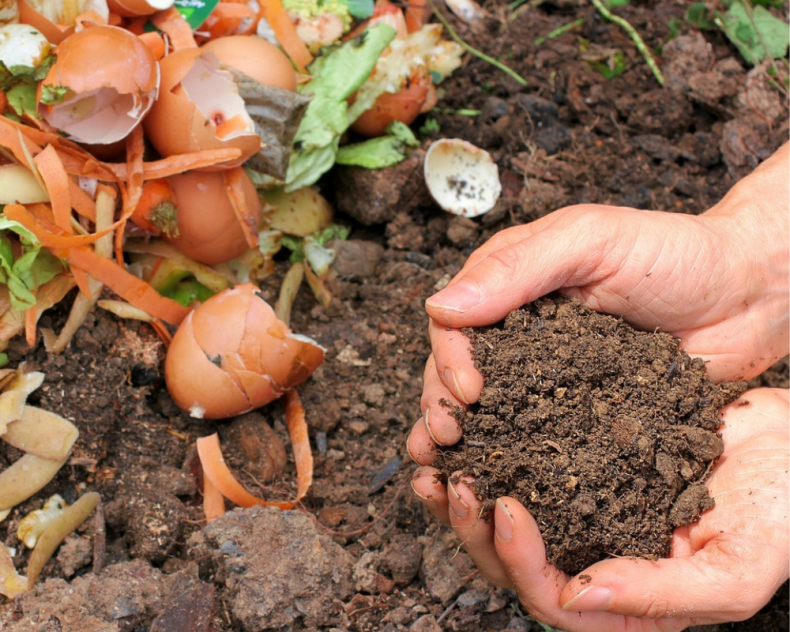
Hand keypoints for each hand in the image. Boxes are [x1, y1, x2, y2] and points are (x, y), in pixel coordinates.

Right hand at [408, 142, 787, 456]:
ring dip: (462, 440)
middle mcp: (521, 333)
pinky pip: (537, 437)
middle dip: (442, 405)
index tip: (468, 391)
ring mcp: (548, 375)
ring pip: (489, 409)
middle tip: (447, 438)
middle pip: (459, 371)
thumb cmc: (674, 253)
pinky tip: (494, 484)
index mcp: (511, 285)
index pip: (456, 323)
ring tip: (447, 472)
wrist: (748, 295)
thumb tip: (441, 306)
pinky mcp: (578, 411)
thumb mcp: (591, 240)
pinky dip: (510, 460)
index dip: (449, 359)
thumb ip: (517, 268)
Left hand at [412, 388, 788, 630]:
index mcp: (626, 600)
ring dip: (466, 493)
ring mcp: (585, 511)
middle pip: (514, 562)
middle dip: (474, 527)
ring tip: (436, 458)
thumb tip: (575, 595)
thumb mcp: (736, 570)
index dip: (519, 560)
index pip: (552, 598)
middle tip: (451, 481)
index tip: (504, 506)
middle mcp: (596, 558)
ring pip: (507, 516)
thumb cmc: (781, 513)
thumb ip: (661, 595)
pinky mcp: (581, 465)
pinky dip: (493, 449)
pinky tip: (471, 426)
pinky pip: (525, 464)